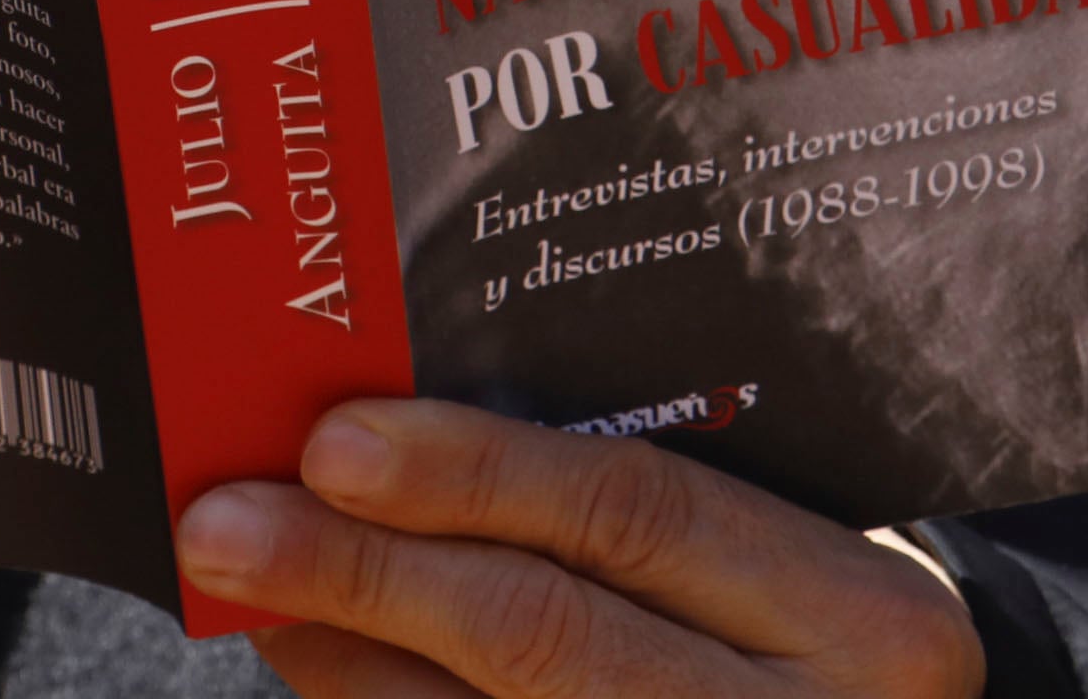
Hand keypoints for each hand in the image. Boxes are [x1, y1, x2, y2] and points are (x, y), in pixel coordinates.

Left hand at [173, 399, 977, 698]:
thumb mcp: (790, 557)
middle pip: (549, 636)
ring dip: (344, 659)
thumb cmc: (817, 637)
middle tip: (224, 524)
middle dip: (366, 572)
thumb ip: (634, 498)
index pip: (640, 514)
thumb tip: (392, 425)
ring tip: (245, 593)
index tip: (330, 439)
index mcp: (863, 615)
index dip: (473, 472)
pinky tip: (314, 663)